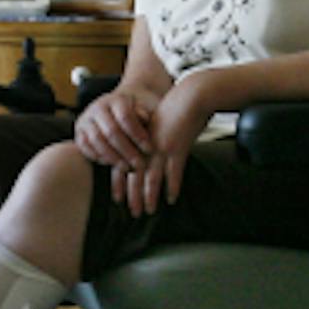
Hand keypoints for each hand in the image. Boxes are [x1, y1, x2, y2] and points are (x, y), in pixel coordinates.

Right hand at [73, 87, 156, 170]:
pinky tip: (113, 165)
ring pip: (97, 140)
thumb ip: (146, 114)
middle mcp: (97, 107)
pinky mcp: (78, 132)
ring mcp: (85, 119)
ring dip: (113, 157)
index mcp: (116, 99)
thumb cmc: (136, 114)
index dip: (138, 135)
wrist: (115, 111)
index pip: (126, 117)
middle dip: (127, 150)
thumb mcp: (145, 109)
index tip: (150, 149)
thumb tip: (144, 118)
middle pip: (111, 131)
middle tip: (139, 164)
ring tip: (127, 168)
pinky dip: (99, 158)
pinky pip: (85, 147)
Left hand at [113, 73, 216, 215]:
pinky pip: (174, 173)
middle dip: (133, 196)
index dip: (120, 184)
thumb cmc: (176, 109)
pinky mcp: (177, 148)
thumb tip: (147, 155)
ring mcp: (161, 148)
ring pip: (151, 178)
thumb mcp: (157, 124)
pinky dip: (172, 187)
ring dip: (149, 196)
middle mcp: (146, 145)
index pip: (124, 164)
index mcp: (138, 140)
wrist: (191, 95)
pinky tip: (171, 199)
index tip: (118, 199)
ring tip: (148, 210)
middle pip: (135, 176)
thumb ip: (150, 140)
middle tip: (133, 212)